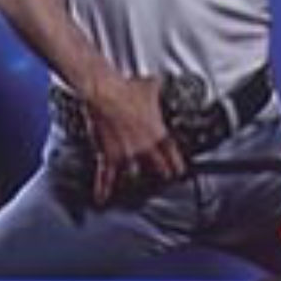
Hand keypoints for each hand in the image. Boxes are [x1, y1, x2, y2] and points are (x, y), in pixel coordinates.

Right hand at [82, 73, 185, 203]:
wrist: (104, 92)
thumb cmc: (126, 88)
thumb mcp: (149, 86)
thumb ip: (155, 88)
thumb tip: (157, 81)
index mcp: (158, 133)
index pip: (173, 156)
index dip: (177, 165)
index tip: (179, 172)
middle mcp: (145, 148)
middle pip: (159, 170)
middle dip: (162, 175)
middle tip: (163, 179)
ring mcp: (126, 154)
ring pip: (135, 176)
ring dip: (135, 182)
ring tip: (136, 188)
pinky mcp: (108, 156)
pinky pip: (106, 176)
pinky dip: (103, 188)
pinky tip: (102, 198)